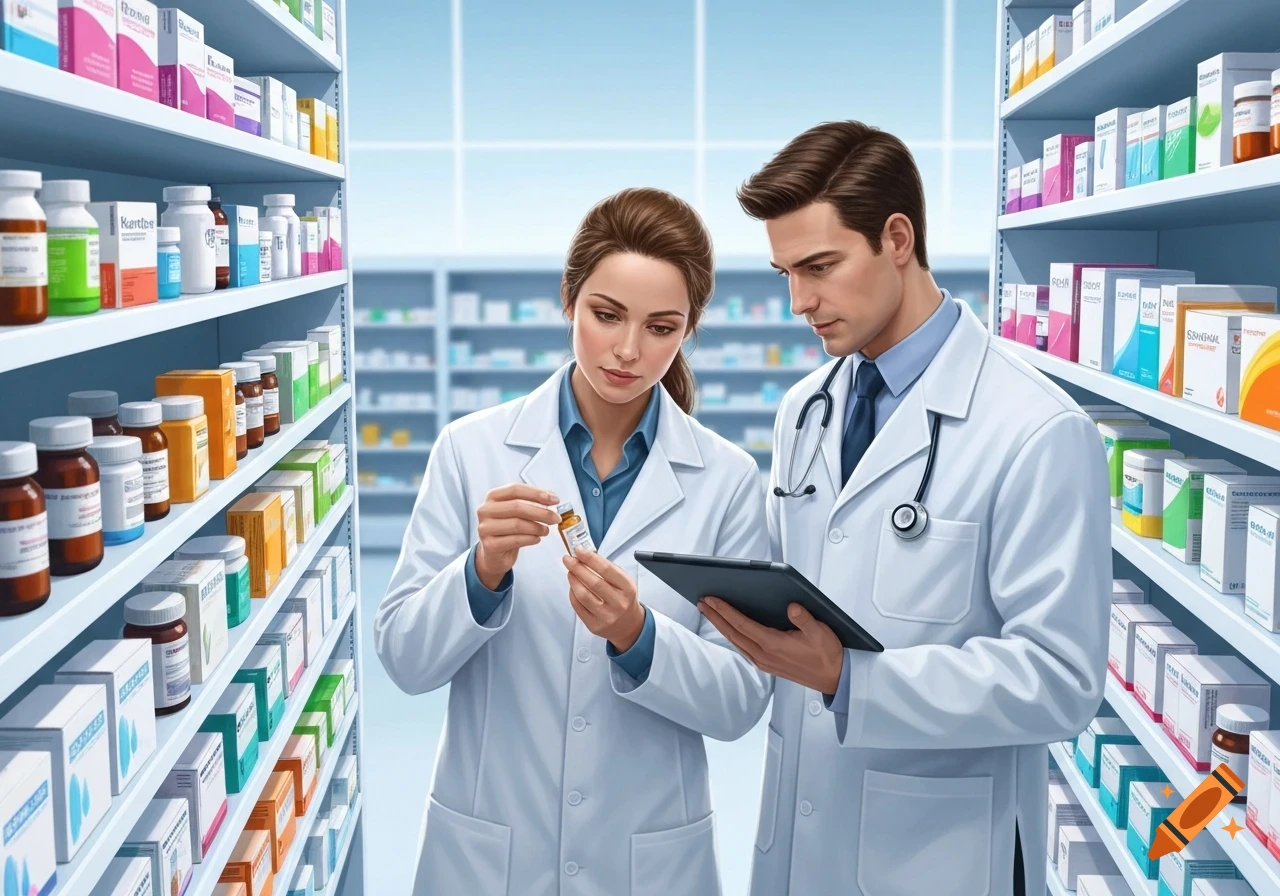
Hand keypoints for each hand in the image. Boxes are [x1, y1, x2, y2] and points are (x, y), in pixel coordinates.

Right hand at [474, 483, 560, 589]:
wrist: (493, 554)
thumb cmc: (507, 529)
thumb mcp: (515, 512)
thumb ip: (530, 502)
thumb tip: (551, 497)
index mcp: (493, 497)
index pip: (515, 489)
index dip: (536, 493)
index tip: (554, 500)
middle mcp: (485, 510)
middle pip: (517, 507)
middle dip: (541, 513)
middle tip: (556, 518)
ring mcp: (485, 528)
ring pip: (517, 524)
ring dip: (537, 527)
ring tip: (546, 530)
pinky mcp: (490, 545)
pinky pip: (516, 540)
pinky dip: (531, 539)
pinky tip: (537, 539)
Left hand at [563, 550, 645, 652]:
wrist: (629, 625)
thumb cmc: (624, 598)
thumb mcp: (624, 582)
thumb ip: (607, 569)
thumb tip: (585, 557)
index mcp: (628, 589)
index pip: (607, 570)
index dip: (590, 558)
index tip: (579, 550)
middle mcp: (618, 603)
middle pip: (593, 582)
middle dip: (577, 568)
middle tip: (568, 559)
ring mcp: (606, 616)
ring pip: (583, 596)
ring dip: (573, 580)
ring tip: (570, 572)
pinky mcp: (594, 625)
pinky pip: (578, 607)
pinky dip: (573, 594)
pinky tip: (573, 587)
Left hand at [699, 598, 843, 694]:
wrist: (834, 678)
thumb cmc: (827, 655)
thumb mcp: (820, 632)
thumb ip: (805, 619)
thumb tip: (792, 607)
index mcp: (773, 645)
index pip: (741, 624)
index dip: (725, 611)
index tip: (712, 599)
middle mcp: (764, 655)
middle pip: (733, 633)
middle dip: (716, 616)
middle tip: (702, 602)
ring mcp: (764, 662)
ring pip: (736, 641)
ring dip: (721, 626)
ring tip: (710, 612)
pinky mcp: (767, 665)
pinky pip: (743, 648)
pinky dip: (733, 635)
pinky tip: (730, 628)